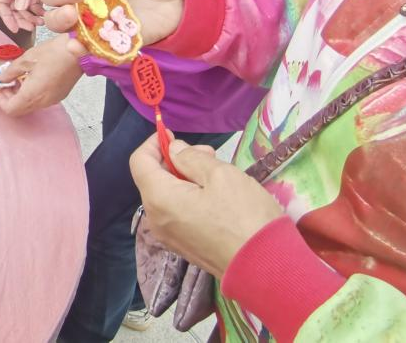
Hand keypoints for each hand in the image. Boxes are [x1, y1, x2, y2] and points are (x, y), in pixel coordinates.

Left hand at [0, 35, 83, 117]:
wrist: (79, 51)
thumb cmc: (53, 52)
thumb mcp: (26, 59)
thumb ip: (10, 71)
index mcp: (32, 94)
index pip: (10, 109)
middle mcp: (42, 102)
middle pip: (18, 109)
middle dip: (7, 97)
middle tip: (3, 82)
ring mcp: (51, 100)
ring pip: (28, 106)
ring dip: (18, 95)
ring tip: (15, 78)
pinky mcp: (58, 96)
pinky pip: (38, 101)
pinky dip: (29, 94)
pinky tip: (29, 78)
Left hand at [130, 134, 281, 277]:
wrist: (267, 269)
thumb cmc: (244, 216)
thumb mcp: (220, 174)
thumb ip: (191, 157)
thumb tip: (174, 151)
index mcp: (158, 198)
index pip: (139, 161)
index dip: (153, 143)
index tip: (173, 135)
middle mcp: (156, 219)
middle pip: (152, 179)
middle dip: (174, 160)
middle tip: (208, 152)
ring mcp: (169, 237)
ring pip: (166, 196)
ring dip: (184, 178)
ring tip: (217, 172)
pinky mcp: (185, 247)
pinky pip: (177, 213)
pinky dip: (188, 198)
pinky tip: (216, 196)